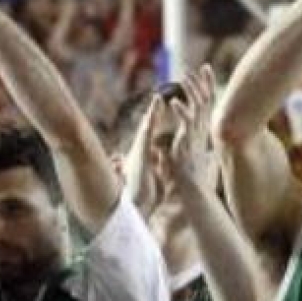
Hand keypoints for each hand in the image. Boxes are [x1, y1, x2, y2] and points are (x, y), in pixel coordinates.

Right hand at [122, 95, 163, 215]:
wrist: (138, 204)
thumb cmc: (146, 193)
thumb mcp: (156, 175)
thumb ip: (157, 165)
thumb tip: (158, 159)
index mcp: (148, 154)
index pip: (153, 133)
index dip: (158, 120)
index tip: (162, 107)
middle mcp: (142, 150)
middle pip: (149, 126)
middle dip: (154, 111)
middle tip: (159, 95)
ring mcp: (140, 151)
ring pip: (147, 127)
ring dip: (152, 113)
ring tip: (157, 98)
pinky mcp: (141, 154)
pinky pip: (146, 136)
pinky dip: (150, 125)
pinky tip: (152, 116)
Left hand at [157, 65, 216, 190]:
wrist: (190, 188)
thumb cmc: (188, 172)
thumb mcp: (187, 148)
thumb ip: (185, 137)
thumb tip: (183, 129)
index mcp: (201, 128)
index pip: (207, 102)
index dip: (207, 85)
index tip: (206, 69)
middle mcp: (201, 129)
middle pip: (206, 101)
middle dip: (203, 83)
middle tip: (199, 68)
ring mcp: (195, 134)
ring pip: (197, 107)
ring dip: (191, 92)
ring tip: (184, 78)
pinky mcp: (187, 141)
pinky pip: (185, 122)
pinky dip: (180, 111)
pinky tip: (173, 101)